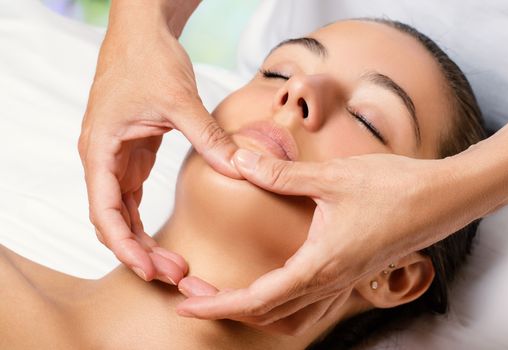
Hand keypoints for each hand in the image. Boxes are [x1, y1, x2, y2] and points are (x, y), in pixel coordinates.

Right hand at [78, 3, 238, 283]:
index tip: (150, 270)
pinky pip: (132, 194)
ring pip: (122, 211)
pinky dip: (144, 218)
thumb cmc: (148, 58)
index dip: (125, 246)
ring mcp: (115, 156)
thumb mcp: (181, 100)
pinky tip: (162, 235)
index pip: (105, 211)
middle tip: (174, 273)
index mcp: (100, 149)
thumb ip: (210, 138)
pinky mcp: (131, 151)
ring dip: (142, 239)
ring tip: (172, 263)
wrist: (141, 31)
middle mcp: (101, 158)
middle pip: (112, 219)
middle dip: (138, 250)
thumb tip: (243, 170)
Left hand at [175, 149, 453, 333]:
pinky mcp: (352, 272)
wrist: (442, 198)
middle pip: (269, 314)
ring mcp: (344, 281)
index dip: (218, 305)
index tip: (186, 305)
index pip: (258, 299)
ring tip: (227, 296)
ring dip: (255, 311)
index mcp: (320, 264)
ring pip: (290, 317)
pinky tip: (274, 285)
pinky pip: (311, 304)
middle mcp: (331, 282)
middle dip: (227, 309)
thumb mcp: (332, 177)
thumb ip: (282, 174)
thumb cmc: (393, 187)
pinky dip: (283, 305)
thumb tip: (239, 162)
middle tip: (194, 296)